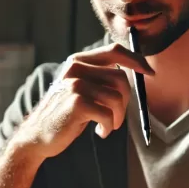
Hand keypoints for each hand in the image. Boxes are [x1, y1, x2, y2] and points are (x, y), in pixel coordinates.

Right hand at [9, 43, 152, 159]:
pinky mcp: (76, 103)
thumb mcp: (82, 89)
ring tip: (107, 127)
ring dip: (118, 118)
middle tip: (117, 118)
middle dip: (126, 102)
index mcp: (78, 61)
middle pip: (121, 78)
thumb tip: (139, 70)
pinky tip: (100, 132)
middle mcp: (75, 69)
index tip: (150, 73)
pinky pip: (108, 114)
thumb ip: (102, 78)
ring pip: (117, 98)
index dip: (136, 60)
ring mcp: (75, 85)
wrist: (37, 136)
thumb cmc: (66, 115)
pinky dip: (108, 127)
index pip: (115, 51)